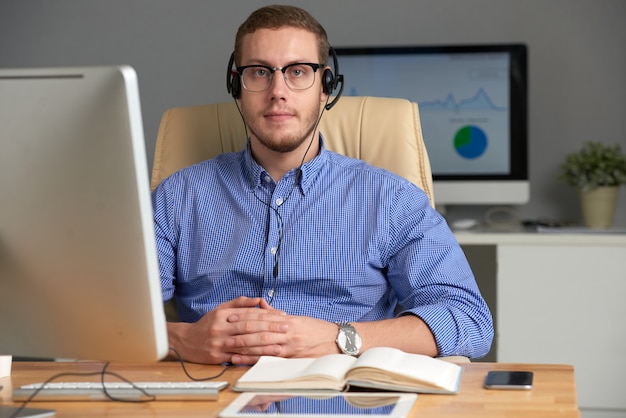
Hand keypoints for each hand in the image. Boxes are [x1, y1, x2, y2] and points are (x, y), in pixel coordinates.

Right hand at [166, 296, 288, 364]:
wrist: (186, 341)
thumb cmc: (207, 324)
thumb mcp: (221, 309)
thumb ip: (240, 303)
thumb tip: (259, 299)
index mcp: (223, 315)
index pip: (249, 314)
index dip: (267, 314)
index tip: (281, 315)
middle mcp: (221, 328)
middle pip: (249, 328)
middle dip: (269, 328)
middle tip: (285, 328)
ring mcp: (219, 343)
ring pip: (245, 344)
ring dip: (264, 345)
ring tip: (279, 345)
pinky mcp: (217, 356)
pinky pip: (238, 357)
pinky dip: (252, 358)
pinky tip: (264, 357)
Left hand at [226, 311, 339, 362]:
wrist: (337, 341)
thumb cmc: (317, 330)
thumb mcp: (298, 318)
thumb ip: (278, 314)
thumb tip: (262, 305)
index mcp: (288, 320)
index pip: (262, 316)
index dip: (245, 315)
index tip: (231, 315)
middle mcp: (288, 331)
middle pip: (260, 329)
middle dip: (241, 329)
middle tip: (225, 329)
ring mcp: (290, 345)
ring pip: (263, 344)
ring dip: (245, 345)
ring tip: (229, 345)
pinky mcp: (291, 358)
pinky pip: (270, 358)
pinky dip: (254, 359)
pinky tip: (243, 359)